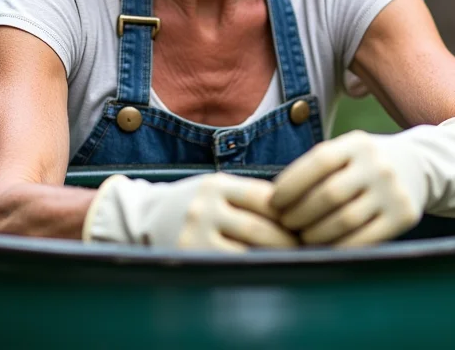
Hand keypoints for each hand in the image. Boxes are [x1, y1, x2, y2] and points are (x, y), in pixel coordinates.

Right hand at [83, 172, 297, 250]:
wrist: (144, 217)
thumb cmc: (195, 203)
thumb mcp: (217, 189)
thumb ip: (249, 196)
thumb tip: (298, 211)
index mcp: (217, 184)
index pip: (264, 197)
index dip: (291, 211)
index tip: (308, 221)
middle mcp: (205, 206)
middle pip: (260, 227)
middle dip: (289, 241)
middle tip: (310, 248)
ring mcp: (196, 233)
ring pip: (248, 251)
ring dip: (276, 258)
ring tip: (295, 261)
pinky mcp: (190, 256)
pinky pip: (231, 266)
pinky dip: (253, 268)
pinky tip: (267, 270)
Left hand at [271, 118, 454, 247]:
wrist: (421, 166)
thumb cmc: (366, 162)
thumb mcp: (347, 151)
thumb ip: (318, 166)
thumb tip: (276, 197)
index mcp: (356, 143)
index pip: (318, 161)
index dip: (291, 183)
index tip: (274, 201)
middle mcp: (377, 165)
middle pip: (328, 194)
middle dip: (300, 212)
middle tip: (286, 223)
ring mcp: (392, 190)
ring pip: (345, 219)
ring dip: (316, 233)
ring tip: (303, 236)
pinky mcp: (404, 216)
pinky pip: (365, 238)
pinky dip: (340, 246)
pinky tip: (326, 246)